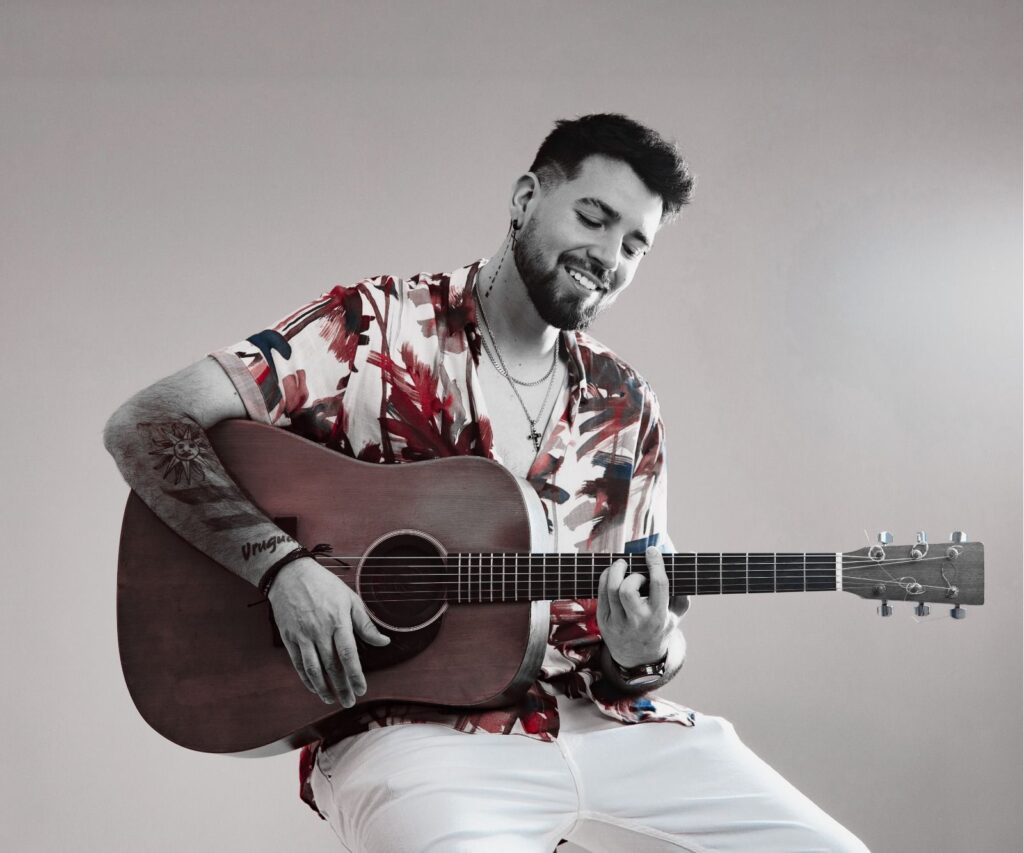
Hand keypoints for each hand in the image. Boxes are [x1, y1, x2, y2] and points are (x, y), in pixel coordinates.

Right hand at [267, 557, 389, 706]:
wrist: (290, 575)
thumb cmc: (325, 585)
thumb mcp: (350, 599)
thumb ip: (365, 624)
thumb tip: (384, 642)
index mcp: (338, 621)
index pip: (348, 654)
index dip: (356, 675)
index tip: (362, 689)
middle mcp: (319, 630)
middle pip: (332, 666)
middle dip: (342, 687)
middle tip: (350, 702)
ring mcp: (302, 635)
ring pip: (313, 669)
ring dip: (324, 688)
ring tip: (333, 700)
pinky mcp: (289, 637)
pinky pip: (298, 663)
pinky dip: (306, 679)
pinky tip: (315, 688)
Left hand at [597, 546, 688, 667]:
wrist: (638, 658)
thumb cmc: (659, 629)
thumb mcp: (676, 617)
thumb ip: (682, 594)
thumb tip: (683, 564)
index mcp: (659, 617)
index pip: (658, 586)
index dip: (655, 564)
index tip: (652, 551)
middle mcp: (637, 620)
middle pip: (628, 589)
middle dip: (632, 574)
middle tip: (636, 572)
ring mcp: (618, 621)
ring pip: (611, 589)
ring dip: (616, 571)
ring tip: (622, 565)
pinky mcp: (603, 620)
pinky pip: (601, 593)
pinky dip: (606, 577)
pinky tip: (612, 574)